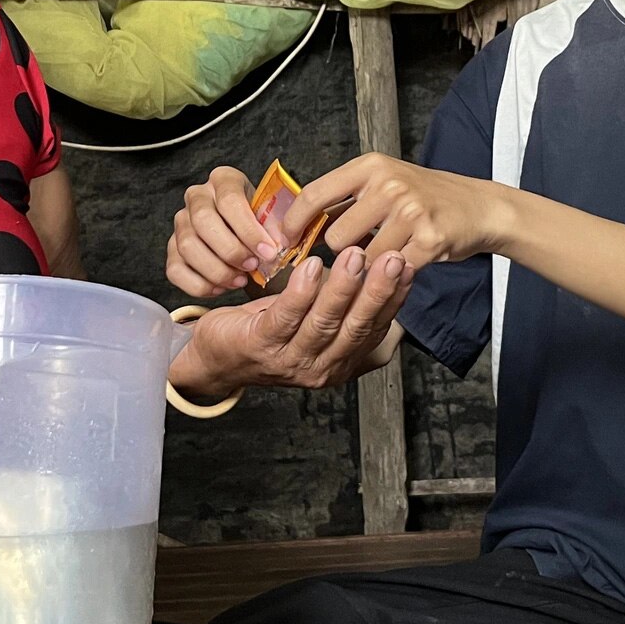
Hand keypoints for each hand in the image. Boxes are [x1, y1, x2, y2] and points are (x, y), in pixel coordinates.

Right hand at [167, 165, 282, 296]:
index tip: (268, 252)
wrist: (244, 232)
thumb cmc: (258, 222)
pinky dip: (198, 284)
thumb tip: (275, 245)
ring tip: (239, 280)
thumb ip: (274, 228)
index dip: (249, 230)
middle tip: (251, 266)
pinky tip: (220, 288)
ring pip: (187, 246)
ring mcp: (181, 222)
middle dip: (230, 250)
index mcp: (223, 180)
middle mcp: (197, 196)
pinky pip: (175, 270)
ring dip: (216, 270)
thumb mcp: (271, 216)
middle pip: (203, 221)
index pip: (229, 200)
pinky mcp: (171, 248)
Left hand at [168, 246, 411, 395]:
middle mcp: (320, 367)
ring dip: (342, 287)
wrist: (217, 356)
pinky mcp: (260, 345)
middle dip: (377, 291)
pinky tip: (311, 267)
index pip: (374, 328)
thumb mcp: (316, 321)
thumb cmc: (270, 331)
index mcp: (340, 361)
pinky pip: (285, 317)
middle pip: (355, 328)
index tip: (407, 266)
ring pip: (323, 322)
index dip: (393, 298)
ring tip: (354, 256)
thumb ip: (347, 307)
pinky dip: (301, 291)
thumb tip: (388, 276)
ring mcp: (289, 360)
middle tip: (391, 259)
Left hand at [286, 153, 512, 269]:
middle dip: (343, 251)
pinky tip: (407, 260)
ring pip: (361, 259)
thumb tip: (295, 225)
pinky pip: (390, 271)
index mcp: (370, 166)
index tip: (284, 243)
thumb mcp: (381, 182)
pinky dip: (393, 274)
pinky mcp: (429, 239)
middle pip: (335, 238)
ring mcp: (410, 211)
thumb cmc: (422, 197)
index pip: (314, 195)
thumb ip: (343, 200)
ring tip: (389, 252)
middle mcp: (388, 184)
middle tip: (362, 248)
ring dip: (368, 266)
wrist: (477, 207)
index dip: (293, 224)